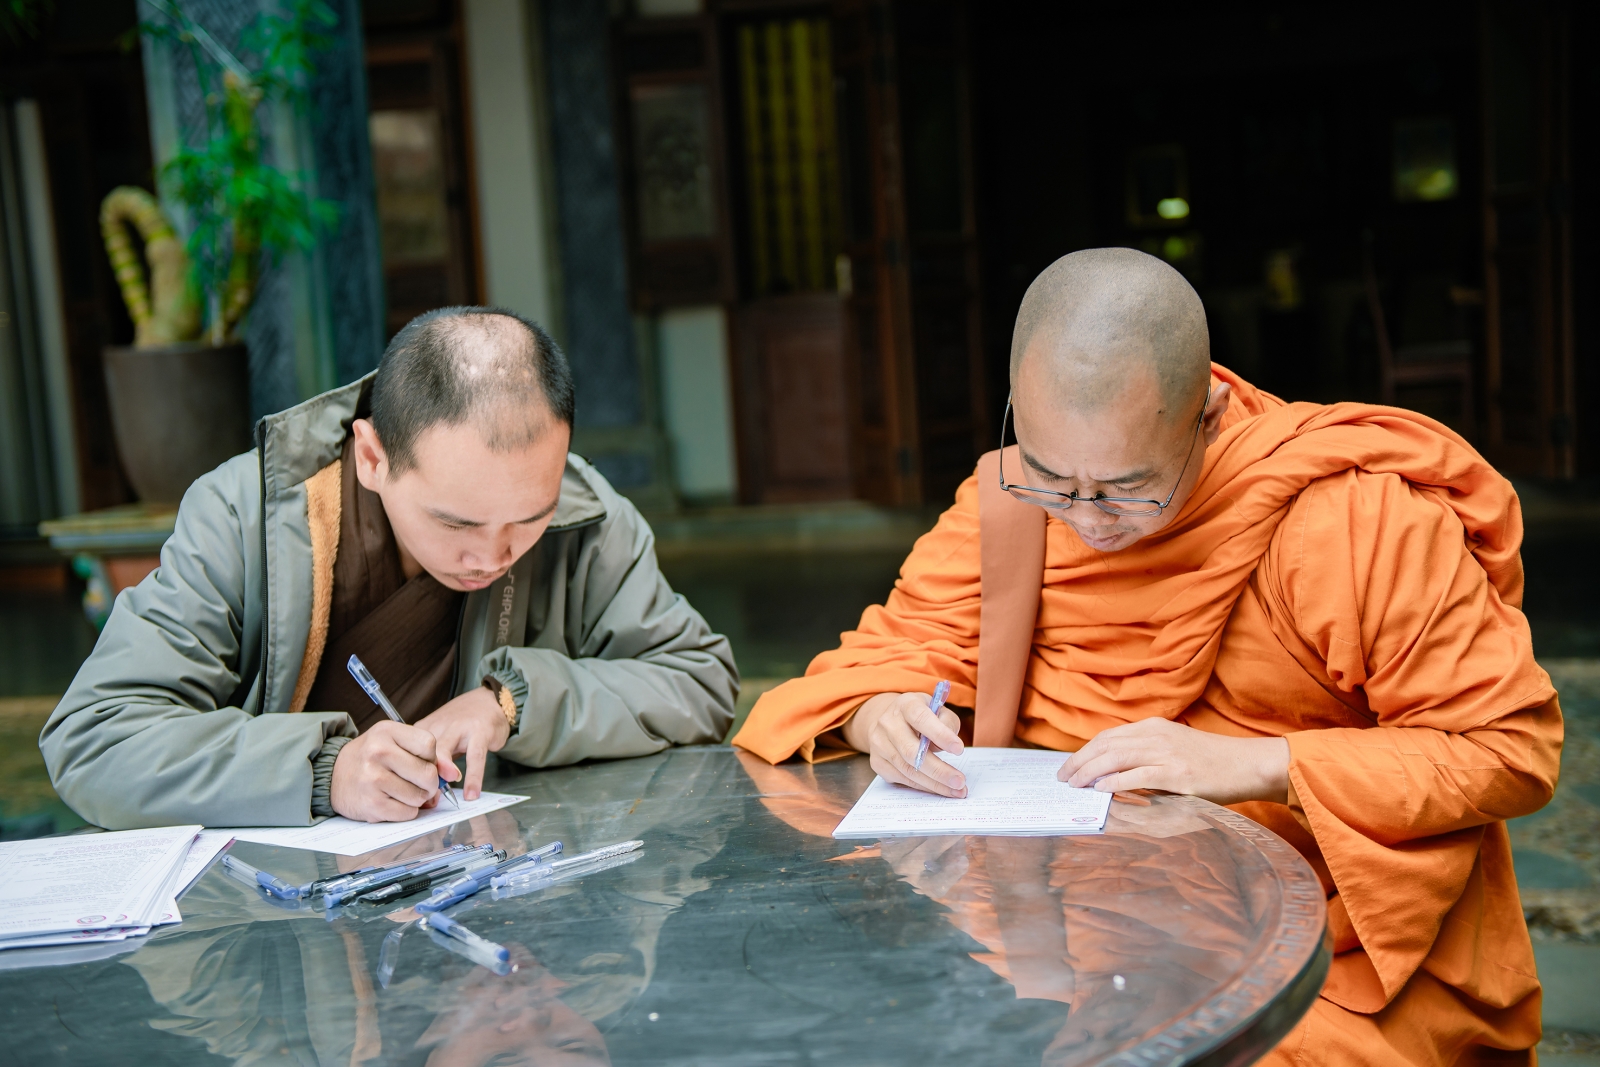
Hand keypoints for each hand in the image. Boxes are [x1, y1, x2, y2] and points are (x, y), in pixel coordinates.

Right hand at [330, 720, 443, 822]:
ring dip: (417, 799)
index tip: (420, 761)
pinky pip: (407, 812)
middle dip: (430, 783)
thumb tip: (452, 773)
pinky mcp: (371, 804)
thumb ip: (426, 754)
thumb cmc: (370, 758)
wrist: (333, 776)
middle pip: (428, 773)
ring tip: (402, 791)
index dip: (431, 757)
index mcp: (386, 731)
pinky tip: (393, 801)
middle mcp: (378, 752)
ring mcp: (373, 779)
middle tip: (418, 783)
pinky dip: (406, 811)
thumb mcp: (394, 743)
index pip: (430, 745)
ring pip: (420, 796)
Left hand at [414, 687, 509, 801]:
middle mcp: (438, 726)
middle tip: (424, 798)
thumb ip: (436, 766)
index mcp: (424, 729)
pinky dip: (473, 777)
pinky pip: (475, 756)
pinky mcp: (480, 731)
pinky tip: (472, 793)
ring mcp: (459, 727)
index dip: (410, 776)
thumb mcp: (444, 740)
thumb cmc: (462, 725)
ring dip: (442, 772)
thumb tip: (429, 799)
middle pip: (421, 752)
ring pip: (444, 750)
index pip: (409, 754)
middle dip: (421, 776)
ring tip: (443, 794)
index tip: (413, 796)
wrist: (489, 701)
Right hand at [840, 691, 966, 797]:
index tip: (959, 749)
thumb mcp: (937, 709)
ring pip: (907, 770)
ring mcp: (879, 744)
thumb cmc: (921, 716)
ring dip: (934, 784)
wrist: (888, 720)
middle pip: (912, 751)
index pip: (921, 719)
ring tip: (955, 790)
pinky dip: (923, 786)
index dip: (940, 734)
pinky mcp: (877, 762)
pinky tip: (938, 789)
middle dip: (939, 770)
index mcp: (905, 704)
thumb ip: (947, 723)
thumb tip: (947, 747)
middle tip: (960, 781)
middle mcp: (887, 723)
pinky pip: (902, 779)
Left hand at [1056, 718, 1289, 805]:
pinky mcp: (1177, 773)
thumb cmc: (1212, 761)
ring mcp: (1166, 753)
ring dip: (1090, 771)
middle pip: (1106, 745)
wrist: (1248, 764)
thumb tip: (1113, 774)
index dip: (1084, 751)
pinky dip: (1115, 782)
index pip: (1108, 736)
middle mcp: (1156, 735)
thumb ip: (1146, 756)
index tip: (1068, 766)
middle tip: (1062, 778)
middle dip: (1079, 761)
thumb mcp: (1174, 749)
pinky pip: (1137, 775)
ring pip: (1116, 757)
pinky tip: (1101, 790)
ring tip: (1075, 785)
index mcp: (1153, 727)